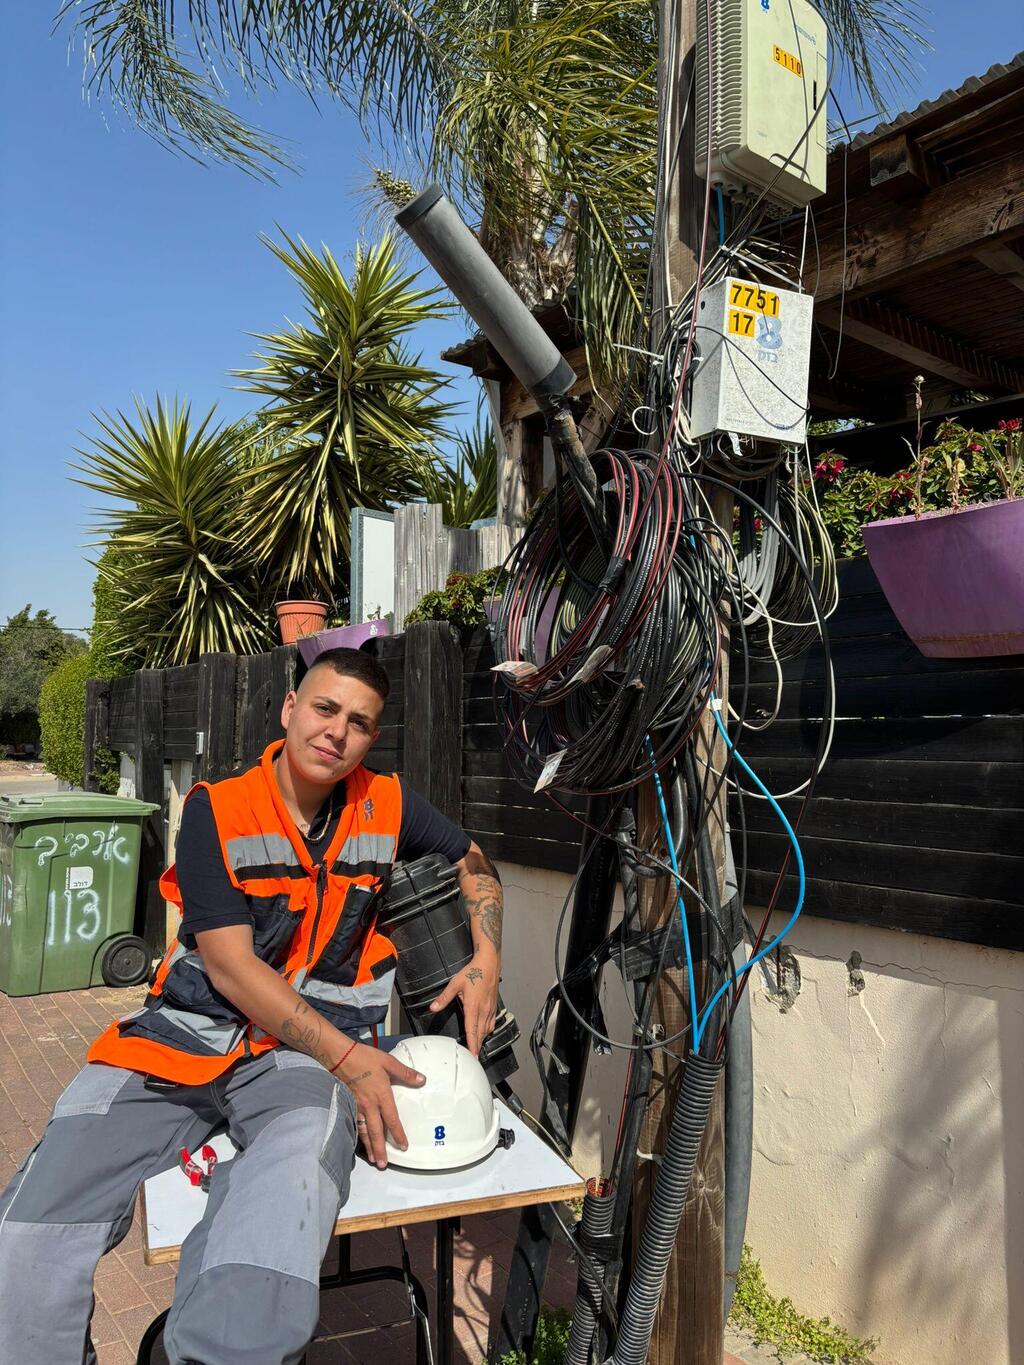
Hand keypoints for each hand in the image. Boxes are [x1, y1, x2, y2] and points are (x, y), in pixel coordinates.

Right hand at [336, 1042, 424, 1168]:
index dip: (398, 1135)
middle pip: (376, 1132)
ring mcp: (357, 1107)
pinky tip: (360, 1142)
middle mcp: (369, 1106)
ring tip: (373, 1159)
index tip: (403, 1146)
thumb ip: (405, 1073)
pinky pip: (355, 1124)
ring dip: (369, 1147)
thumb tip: (422, 1080)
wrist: (340, 1056)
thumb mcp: (388, 1062)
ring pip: (364, 1131)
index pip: (392, 1120)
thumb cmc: (365, 1058)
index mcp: (381, 1096)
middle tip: (384, 1165)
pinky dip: (358, 1136)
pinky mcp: (348, 1104)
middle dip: (380, 1149)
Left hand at [429, 950, 498, 1055]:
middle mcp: (484, 1010)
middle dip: (477, 1046)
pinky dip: (488, 1030)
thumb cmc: (473, 972)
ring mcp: (491, 1009)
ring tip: (477, 1047)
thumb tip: (433, 1007)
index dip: (472, 1044)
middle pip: (481, 1034)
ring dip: (482, 1039)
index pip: (472, 1030)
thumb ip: (444, 998)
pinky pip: (492, 1023)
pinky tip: (484, 1032)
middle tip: (472, 1056)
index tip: (472, 1056)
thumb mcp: (455, 983)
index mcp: (474, 1007)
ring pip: (488, 1029)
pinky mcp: (494, 1006)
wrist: (489, 963)